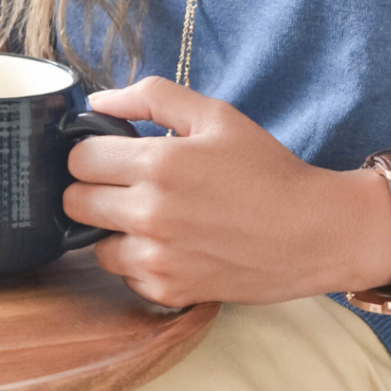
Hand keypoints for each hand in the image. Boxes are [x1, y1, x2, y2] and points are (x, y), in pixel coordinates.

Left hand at [64, 77, 390, 306]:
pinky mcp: (168, 292)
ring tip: (149, 217)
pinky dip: (138, 262)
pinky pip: (124, 275)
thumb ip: (151, 98)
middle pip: (74, 202)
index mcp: (158, 164)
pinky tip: (169, 246)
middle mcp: (150, 213)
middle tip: (125, 185)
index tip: (111, 154)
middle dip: (92, 189)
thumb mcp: (215, 115)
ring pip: (92, 244)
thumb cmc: (265, 169)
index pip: (77, 159)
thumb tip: (95, 101)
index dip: (90, 152)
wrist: (315, 233)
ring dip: (112, 230)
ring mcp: (157, 258)